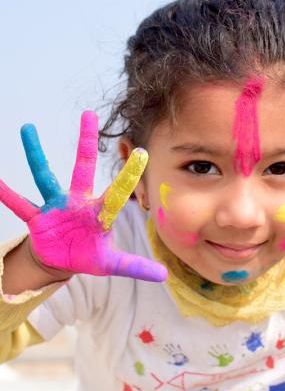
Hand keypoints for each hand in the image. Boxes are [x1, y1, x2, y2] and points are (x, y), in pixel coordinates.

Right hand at [0, 111, 166, 281]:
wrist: (62, 259)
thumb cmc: (89, 255)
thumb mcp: (112, 264)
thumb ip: (135, 266)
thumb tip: (164, 276)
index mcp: (99, 213)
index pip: (118, 192)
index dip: (129, 175)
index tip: (143, 153)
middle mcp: (78, 202)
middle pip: (83, 167)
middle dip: (86, 142)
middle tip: (89, 114)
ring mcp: (56, 206)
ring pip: (45, 176)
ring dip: (36, 154)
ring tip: (27, 128)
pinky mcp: (37, 217)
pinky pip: (19, 204)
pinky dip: (7, 195)